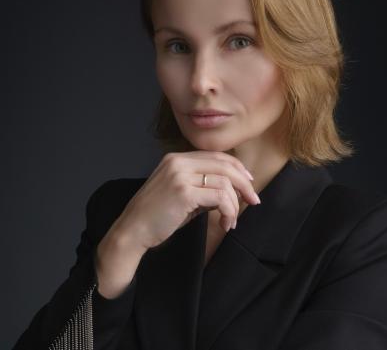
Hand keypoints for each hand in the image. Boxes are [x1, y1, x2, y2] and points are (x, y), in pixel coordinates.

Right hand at [111, 150, 260, 251]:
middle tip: (254, 200)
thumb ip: (202, 187)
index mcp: (176, 159)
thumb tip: (231, 190)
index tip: (248, 184)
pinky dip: (228, 212)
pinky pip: (219, 198)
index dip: (237, 169)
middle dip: (244, 184)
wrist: (132, 231)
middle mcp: (178, 162)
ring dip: (235, 204)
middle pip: (225, 165)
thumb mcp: (181, 195)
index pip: (216, 156)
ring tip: (231, 221)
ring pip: (225, 183)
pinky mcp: (184, 193)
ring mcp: (180, 176)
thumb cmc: (156, 217)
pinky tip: (225, 223)